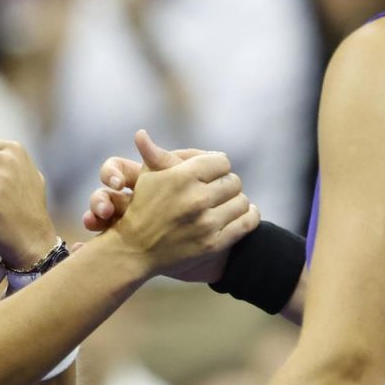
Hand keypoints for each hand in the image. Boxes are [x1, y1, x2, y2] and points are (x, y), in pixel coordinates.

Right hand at [86, 133, 245, 283]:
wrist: (134, 251)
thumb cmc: (142, 208)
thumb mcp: (146, 176)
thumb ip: (155, 154)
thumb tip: (141, 133)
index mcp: (181, 176)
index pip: (222, 162)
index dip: (217, 167)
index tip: (211, 174)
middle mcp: (195, 198)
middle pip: (233, 181)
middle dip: (226, 185)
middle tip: (217, 191)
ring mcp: (206, 223)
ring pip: (242, 201)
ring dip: (235, 202)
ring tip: (225, 204)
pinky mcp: (214, 243)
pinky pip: (247, 223)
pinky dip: (249, 216)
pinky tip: (241, 214)